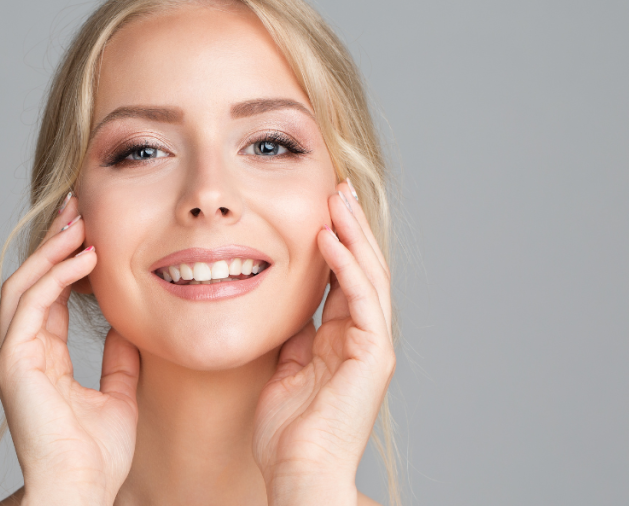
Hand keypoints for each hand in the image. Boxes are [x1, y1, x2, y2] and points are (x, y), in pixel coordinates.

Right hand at [0, 195, 140, 505]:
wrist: (81, 490)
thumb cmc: (97, 457)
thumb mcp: (118, 396)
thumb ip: (119, 362)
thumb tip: (127, 330)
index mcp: (42, 359)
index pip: (49, 297)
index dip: (68, 263)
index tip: (92, 233)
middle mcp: (22, 352)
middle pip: (31, 282)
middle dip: (53, 243)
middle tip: (78, 208)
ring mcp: (14, 356)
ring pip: (23, 284)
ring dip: (51, 249)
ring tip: (78, 220)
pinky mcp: (14, 361)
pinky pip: (31, 304)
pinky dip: (56, 276)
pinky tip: (84, 257)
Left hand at [253, 180, 394, 504]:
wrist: (299, 470)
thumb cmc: (286, 433)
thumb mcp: (284, 371)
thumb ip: (292, 339)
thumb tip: (286, 311)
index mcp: (342, 340)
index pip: (343, 279)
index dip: (333, 242)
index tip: (318, 207)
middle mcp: (363, 338)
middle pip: (361, 269)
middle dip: (349, 226)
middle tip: (334, 187)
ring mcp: (372, 346)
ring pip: (367, 276)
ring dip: (352, 234)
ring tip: (336, 197)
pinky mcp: (373, 355)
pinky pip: (362, 300)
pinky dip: (346, 267)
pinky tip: (329, 238)